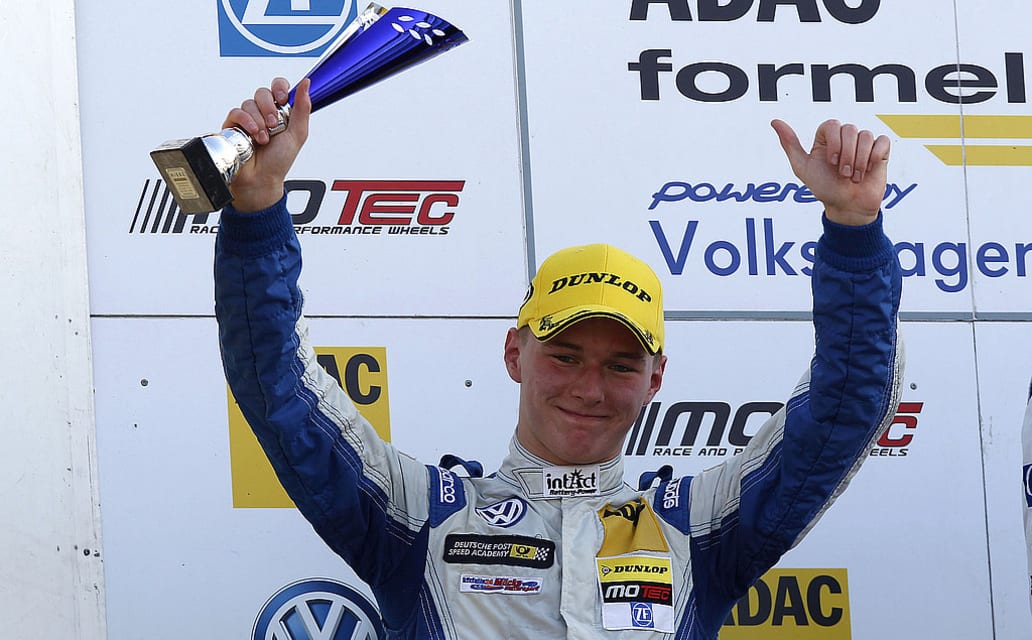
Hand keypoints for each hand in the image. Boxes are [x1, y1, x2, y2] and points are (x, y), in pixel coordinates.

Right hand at [222, 77, 311, 211]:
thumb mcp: (298, 134)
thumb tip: (306, 83)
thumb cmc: (279, 161)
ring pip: (249, 103)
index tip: (282, 99)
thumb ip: (303, 108)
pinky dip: (246, 122)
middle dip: (270, 108)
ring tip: (263, 138)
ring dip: (259, 121)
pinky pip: (236, 112)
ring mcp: (247, 118)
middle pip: (262, 92)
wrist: (261, 179)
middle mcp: (263, 113)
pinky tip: (253, 135)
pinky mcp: (233, 125)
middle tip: (274, 125)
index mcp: (280, 112)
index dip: (279, 88)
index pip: (278, 87)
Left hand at [771, 119, 889, 225]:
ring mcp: (863, 144)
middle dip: (846, 155)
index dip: (833, 142)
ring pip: (865, 136)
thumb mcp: (802, 167)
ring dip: (859, 160)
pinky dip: (874, 158)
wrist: (846, 207)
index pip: (831, 124)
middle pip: (849, 129)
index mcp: (827, 139)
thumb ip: (790, 144)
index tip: (830, 162)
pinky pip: (882, 141)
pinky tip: (868, 170)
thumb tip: (775, 122)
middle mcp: (845, 138)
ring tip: (854, 176)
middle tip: (842, 173)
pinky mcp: (880, 151)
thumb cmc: (824, 188)